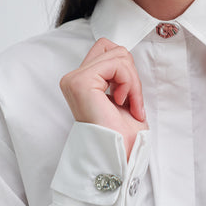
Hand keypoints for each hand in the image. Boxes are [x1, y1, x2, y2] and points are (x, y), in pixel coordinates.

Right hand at [60, 38, 147, 158]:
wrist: (121, 157)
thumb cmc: (123, 134)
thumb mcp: (122, 93)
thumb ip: (116, 71)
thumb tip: (123, 52)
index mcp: (81, 81)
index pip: (107, 49)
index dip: (126, 69)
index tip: (130, 97)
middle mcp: (72, 79)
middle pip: (113, 48)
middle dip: (131, 73)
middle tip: (131, 101)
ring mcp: (74, 80)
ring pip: (118, 55)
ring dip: (132, 81)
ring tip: (127, 103)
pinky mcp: (81, 83)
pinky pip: (117, 64)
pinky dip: (129, 83)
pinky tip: (121, 102)